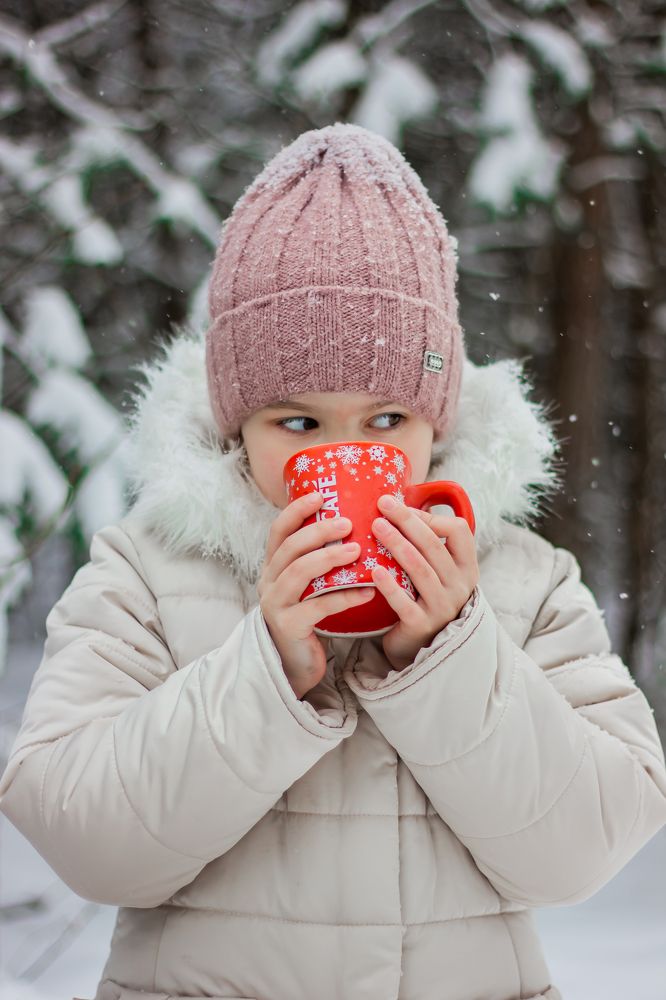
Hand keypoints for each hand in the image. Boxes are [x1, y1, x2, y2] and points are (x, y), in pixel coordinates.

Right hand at [257, 492, 374, 698]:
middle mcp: (268, 581)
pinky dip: (345, 596)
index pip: (278, 530)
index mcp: (273, 566)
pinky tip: (368, 591)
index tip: (320, 496)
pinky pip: (317, 606)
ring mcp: (276, 604)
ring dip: (329, 558)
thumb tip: (356, 525)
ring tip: (357, 551)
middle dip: (318, 532)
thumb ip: (320, 560)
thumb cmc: (309, 617)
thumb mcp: (308, 585)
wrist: (294, 663)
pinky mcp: (289, 626)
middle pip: (290, 548)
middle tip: (348, 524)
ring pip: (299, 572)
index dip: (296, 510)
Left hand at [369, 494, 478, 672]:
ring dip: (396, 545)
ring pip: (420, 570)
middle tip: (382, 506)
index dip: (431, 516)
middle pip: (433, 546)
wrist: (418, 646)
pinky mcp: (422, 625)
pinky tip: (374, 571)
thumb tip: (397, 501)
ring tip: (375, 527)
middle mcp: (459, 585)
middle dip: (407, 522)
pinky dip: (390, 586)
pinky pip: (405, 602)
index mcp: (466, 566)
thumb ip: (426, 543)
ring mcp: (443, 606)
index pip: (459, 531)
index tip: (402, 508)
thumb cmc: (422, 597)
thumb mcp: (436, 570)